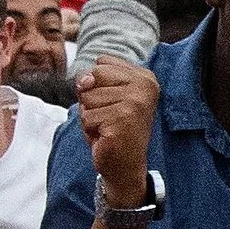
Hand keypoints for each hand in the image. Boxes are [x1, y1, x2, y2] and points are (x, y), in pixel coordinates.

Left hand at [76, 59, 158, 207]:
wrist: (126, 166)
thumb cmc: (113, 128)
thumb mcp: (103, 96)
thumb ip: (92, 79)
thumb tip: (84, 80)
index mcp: (145, 77)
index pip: (101, 63)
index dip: (98, 85)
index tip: (114, 103)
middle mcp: (144, 87)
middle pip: (93, 76)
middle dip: (92, 99)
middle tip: (109, 116)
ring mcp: (135, 103)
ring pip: (88, 97)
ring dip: (90, 115)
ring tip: (107, 126)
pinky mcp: (122, 120)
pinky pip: (87, 116)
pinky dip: (90, 130)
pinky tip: (106, 136)